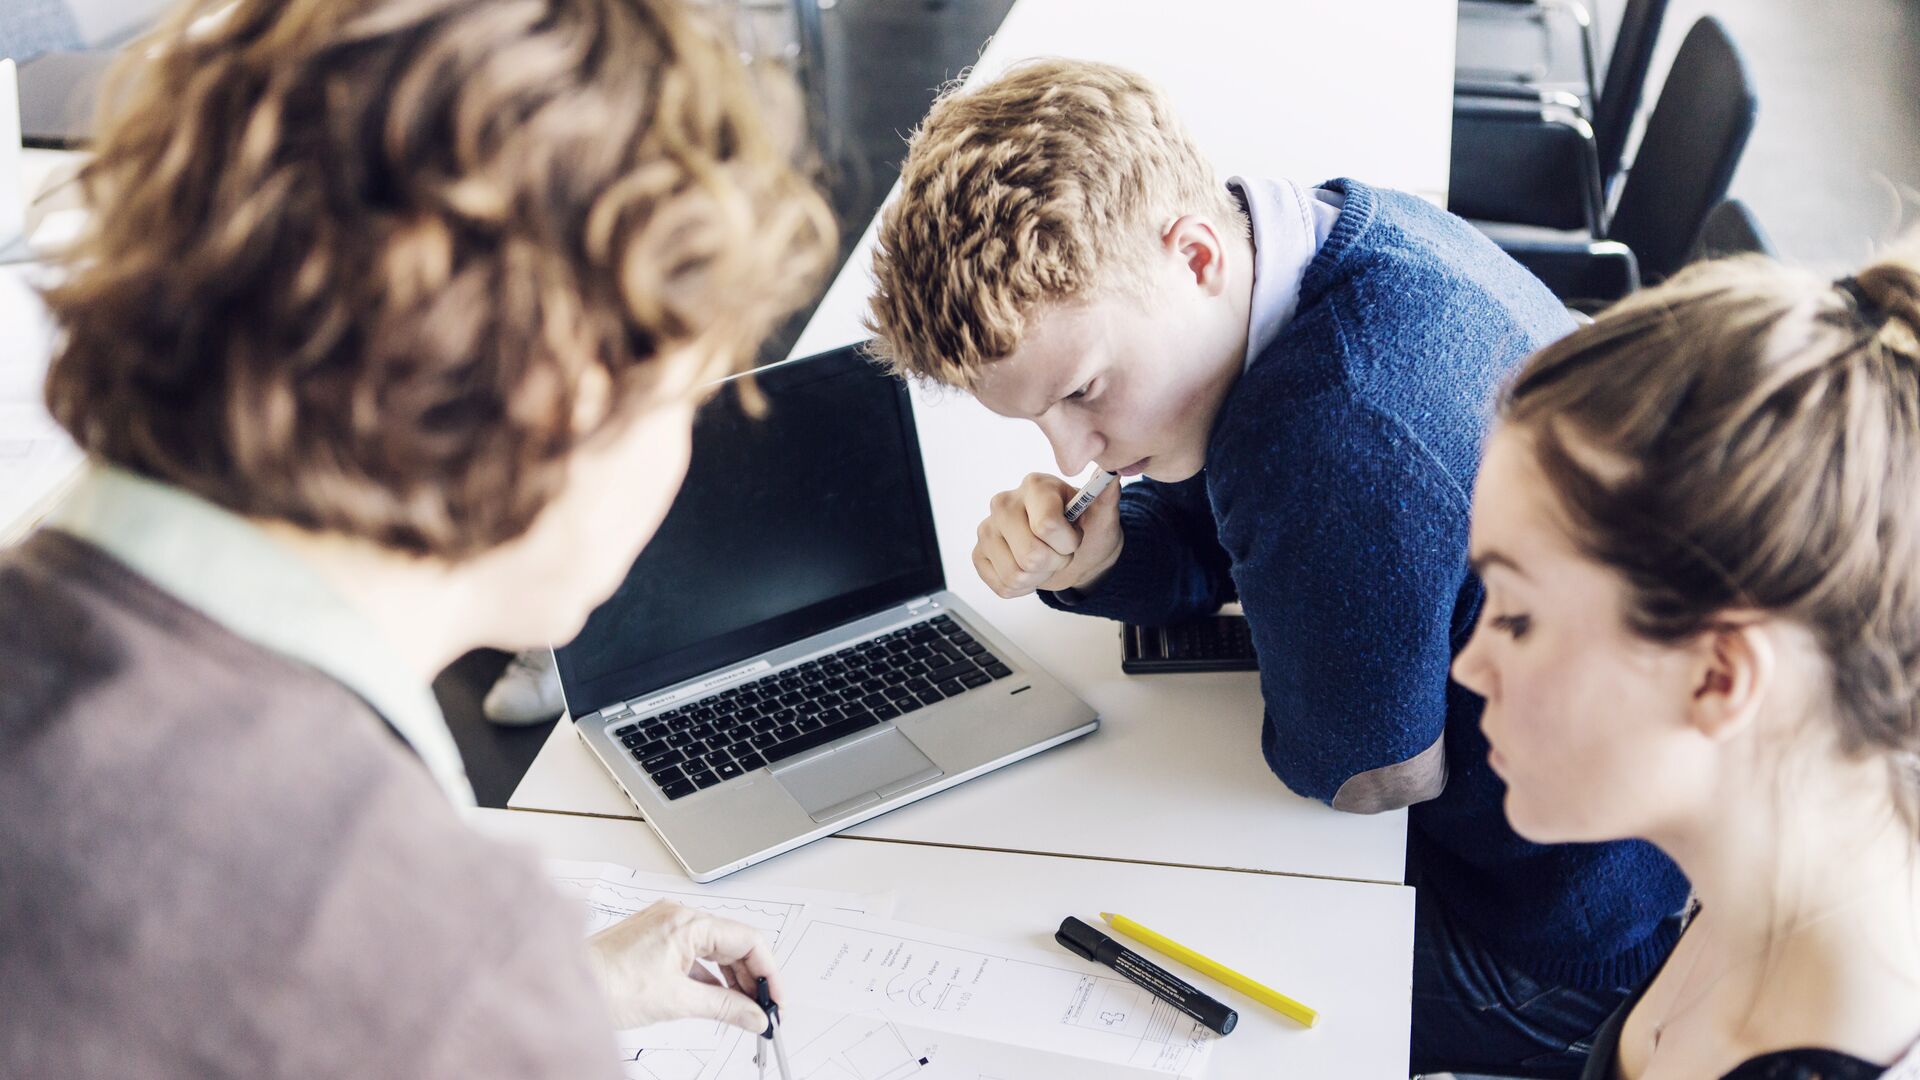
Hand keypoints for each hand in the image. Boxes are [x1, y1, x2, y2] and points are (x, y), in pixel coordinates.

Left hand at [585, 900, 780, 1032]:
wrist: (565, 984)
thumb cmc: (607, 985)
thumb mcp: (677, 1001)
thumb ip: (725, 1007)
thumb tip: (753, 1015)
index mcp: (687, 921)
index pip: (747, 940)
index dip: (768, 972)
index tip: (775, 999)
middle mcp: (678, 916)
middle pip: (733, 943)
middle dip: (752, 978)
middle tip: (762, 1009)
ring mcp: (665, 926)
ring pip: (714, 950)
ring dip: (731, 979)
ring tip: (742, 1009)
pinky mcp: (655, 940)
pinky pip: (695, 954)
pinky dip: (709, 977)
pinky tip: (716, 998)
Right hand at [972, 473, 1121, 597]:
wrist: (1074, 551)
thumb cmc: (1087, 529)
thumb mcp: (1104, 516)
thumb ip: (1108, 498)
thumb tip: (1112, 478)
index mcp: (1035, 485)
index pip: (1047, 526)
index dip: (1068, 543)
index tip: (1074, 536)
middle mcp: (1004, 502)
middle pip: (1030, 555)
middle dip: (1055, 562)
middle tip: (1061, 551)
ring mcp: (987, 529)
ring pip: (1016, 575)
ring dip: (1039, 577)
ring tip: (1046, 560)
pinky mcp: (979, 554)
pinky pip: (1002, 587)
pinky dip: (1023, 588)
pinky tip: (1030, 570)